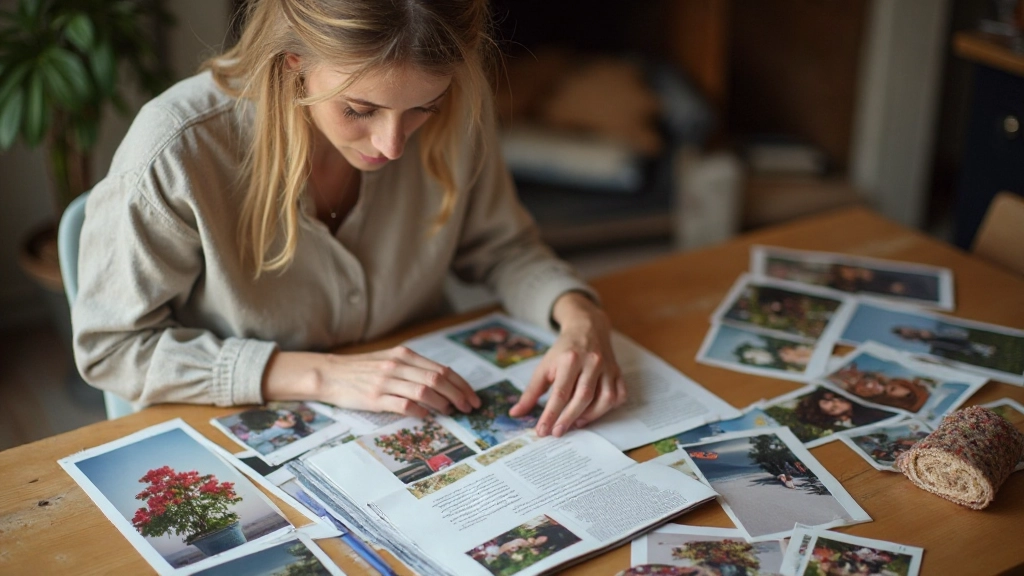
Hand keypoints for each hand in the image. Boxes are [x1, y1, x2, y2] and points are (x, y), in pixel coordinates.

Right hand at [262, 346, 480, 417]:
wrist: (330, 374)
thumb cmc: (362, 369)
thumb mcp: (389, 361)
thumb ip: (413, 368)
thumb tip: (441, 383)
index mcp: (404, 355)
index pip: (441, 369)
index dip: (461, 384)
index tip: (472, 396)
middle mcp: (398, 366)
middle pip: (438, 379)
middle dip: (458, 395)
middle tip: (469, 407)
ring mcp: (386, 382)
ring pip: (425, 391)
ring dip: (443, 403)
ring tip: (451, 412)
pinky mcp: (375, 398)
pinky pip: (404, 405)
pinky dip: (420, 411)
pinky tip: (427, 416)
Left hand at [509, 292, 626, 436]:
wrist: (587, 328)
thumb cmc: (563, 351)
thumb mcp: (544, 366)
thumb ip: (531, 391)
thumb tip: (516, 414)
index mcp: (570, 359)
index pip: (560, 392)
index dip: (551, 414)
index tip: (542, 430)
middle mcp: (592, 362)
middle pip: (583, 397)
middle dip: (569, 418)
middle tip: (557, 433)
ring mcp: (608, 367)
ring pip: (605, 398)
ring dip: (590, 416)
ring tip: (575, 423)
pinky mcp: (618, 372)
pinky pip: (619, 395)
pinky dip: (608, 408)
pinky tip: (594, 413)